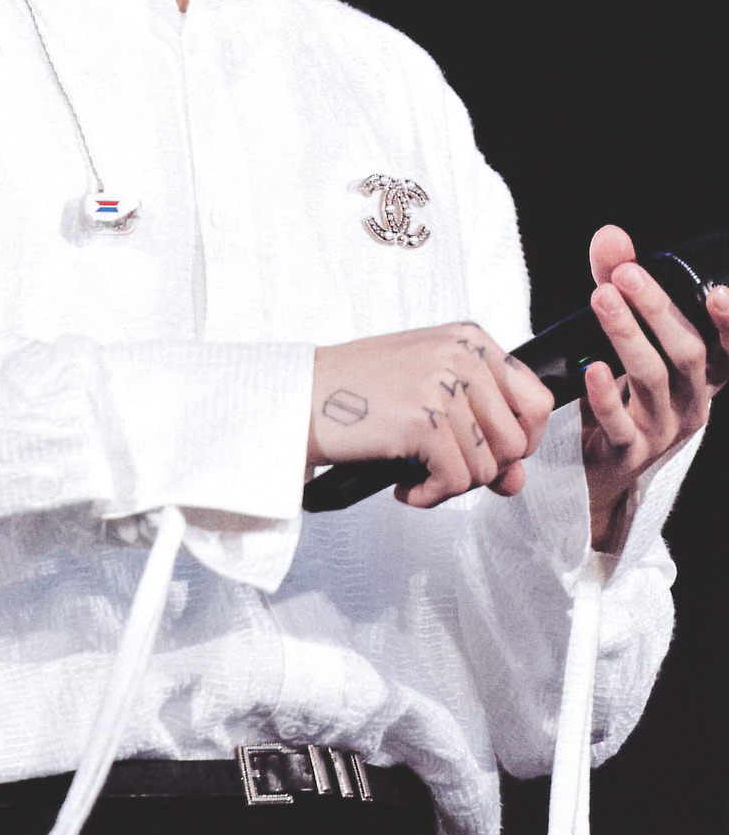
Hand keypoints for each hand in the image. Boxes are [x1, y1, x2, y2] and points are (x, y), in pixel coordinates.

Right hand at [309, 323, 554, 508]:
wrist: (298, 394)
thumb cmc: (355, 391)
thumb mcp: (428, 393)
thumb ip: (479, 428)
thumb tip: (515, 481)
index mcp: (469, 338)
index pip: (537, 400)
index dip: (522, 441)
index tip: (491, 454)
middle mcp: (463, 354)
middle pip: (519, 442)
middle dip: (485, 469)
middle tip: (444, 470)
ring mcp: (444, 384)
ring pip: (489, 467)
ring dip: (453, 485)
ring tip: (418, 476)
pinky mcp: (424, 420)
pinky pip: (456, 481)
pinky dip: (431, 496)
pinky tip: (404, 487)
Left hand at [582, 224, 727, 549]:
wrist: (597, 462)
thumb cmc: (622, 386)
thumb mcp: (625, 331)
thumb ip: (620, 283)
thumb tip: (611, 235)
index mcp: (702, 374)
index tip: (719, 292)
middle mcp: (693, 402)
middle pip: (688, 353)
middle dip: (658, 309)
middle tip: (626, 275)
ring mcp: (663, 429)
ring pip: (654, 380)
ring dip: (628, 336)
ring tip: (601, 299)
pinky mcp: (628, 451)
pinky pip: (621, 424)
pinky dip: (607, 396)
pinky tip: (594, 370)